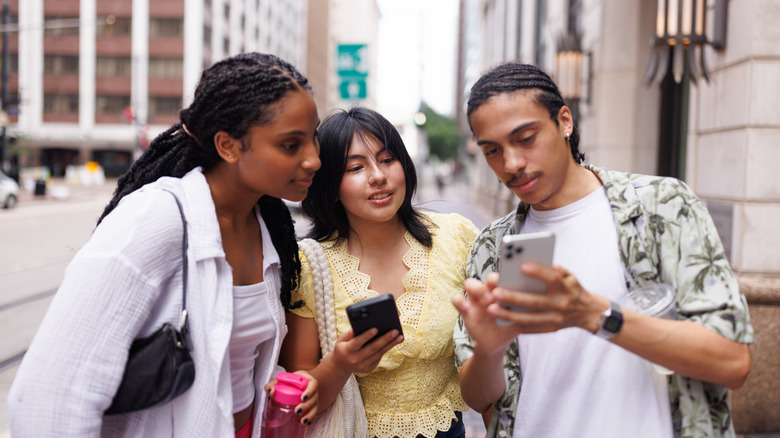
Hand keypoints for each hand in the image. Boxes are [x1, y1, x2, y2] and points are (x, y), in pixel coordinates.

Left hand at [264, 371, 319, 425]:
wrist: (289, 386)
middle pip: (314, 397)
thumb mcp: (277, 382)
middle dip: (307, 405)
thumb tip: (271, 392)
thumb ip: (271, 385)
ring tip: (302, 421)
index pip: (313, 384)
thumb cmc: (285, 383)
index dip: (310, 391)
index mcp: (306, 379)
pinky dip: (311, 418)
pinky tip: (306, 423)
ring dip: (310, 414)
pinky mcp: (312, 406)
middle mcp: (312, 388)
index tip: (302, 398)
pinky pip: (314, 413)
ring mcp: (313, 397)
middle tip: (297, 411)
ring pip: (315, 406)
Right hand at [329, 327, 403, 373]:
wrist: (341, 366)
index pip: (357, 343)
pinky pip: (379, 358)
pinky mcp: (368, 369)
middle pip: (372, 348)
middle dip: (385, 339)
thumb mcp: (341, 340)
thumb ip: (348, 334)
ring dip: (390, 344)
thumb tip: (357, 327)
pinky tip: (394, 342)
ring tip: (399, 336)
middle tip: (395, 331)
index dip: (366, 336)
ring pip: (379, 354)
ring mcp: (362, 366)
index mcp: (346, 351)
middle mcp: (355, 360)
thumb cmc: (342, 348)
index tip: (376, 328)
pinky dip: (386, 349)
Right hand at [452, 274, 525, 355]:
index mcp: (505, 290)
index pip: (506, 275)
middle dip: (493, 280)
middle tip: (500, 290)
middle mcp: (490, 291)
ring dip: (478, 288)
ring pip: (470, 283)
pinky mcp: (465, 310)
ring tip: (487, 300)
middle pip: (488, 276)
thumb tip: (547, 300)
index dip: (509, 274)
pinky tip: (465, 306)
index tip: (515, 279)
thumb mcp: (522, 318)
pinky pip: (456, 300)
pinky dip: (459, 301)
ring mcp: (476, 299)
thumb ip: (529, 309)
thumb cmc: (511, 326)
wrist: (497, 343)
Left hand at [488, 264, 605, 333]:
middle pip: (535, 301)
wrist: (589, 313)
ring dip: (509, 315)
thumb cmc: (574, 289)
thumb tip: (547, 264)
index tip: (521, 265)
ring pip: (529, 318)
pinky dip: (516, 324)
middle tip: (495, 293)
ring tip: (491, 309)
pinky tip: (501, 320)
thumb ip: (558, 271)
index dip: (538, 272)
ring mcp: (556, 318)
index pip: (552, 279)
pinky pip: (531, 328)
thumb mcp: (571, 277)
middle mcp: (561, 304)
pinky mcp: (552, 328)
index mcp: (565, 288)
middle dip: (514, 298)